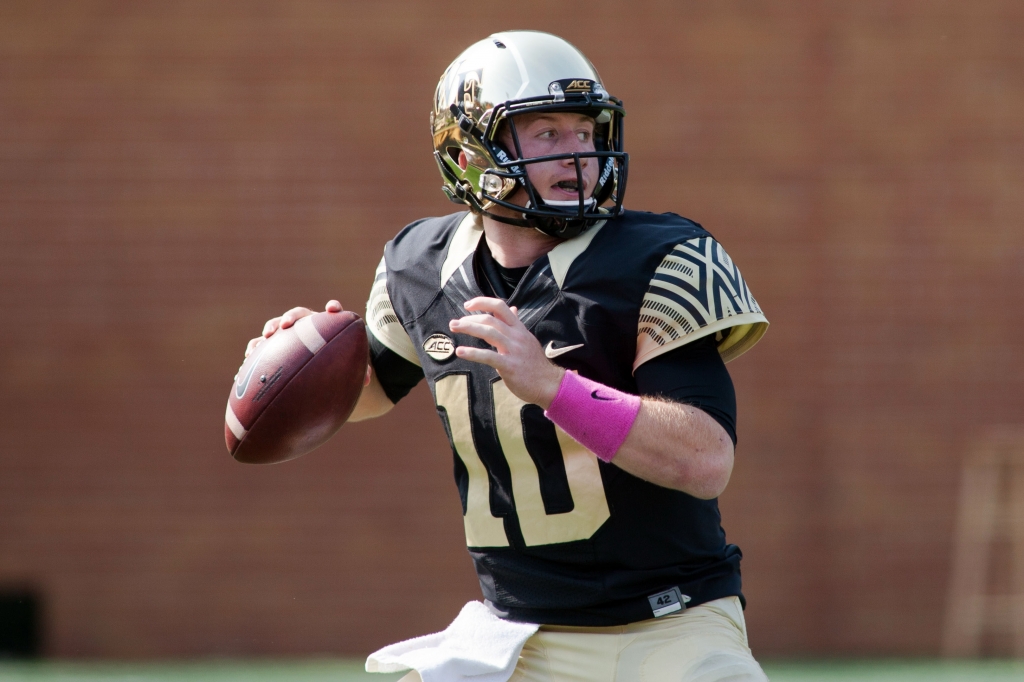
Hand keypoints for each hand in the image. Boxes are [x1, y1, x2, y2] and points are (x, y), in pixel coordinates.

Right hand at [244, 299, 369, 385]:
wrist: (325, 369)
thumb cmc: (340, 364)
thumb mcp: (351, 367)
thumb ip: (361, 370)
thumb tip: (367, 381)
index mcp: (327, 327)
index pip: (331, 312)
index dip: (333, 308)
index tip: (333, 309)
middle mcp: (307, 327)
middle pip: (298, 315)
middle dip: (291, 317)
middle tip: (285, 326)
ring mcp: (289, 336)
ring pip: (276, 327)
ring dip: (268, 332)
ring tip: (261, 342)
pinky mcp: (275, 349)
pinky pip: (261, 348)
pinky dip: (253, 353)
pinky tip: (246, 364)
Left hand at [448, 297, 563, 407]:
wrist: (549, 384)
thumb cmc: (535, 363)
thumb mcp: (527, 339)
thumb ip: (516, 325)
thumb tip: (513, 309)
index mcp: (519, 329)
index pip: (500, 306)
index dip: (482, 302)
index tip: (468, 305)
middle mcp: (516, 336)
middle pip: (490, 319)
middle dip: (469, 318)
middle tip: (454, 323)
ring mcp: (513, 350)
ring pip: (488, 333)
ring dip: (468, 328)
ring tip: (453, 328)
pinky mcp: (509, 366)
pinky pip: (488, 356)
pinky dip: (472, 353)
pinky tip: (460, 351)